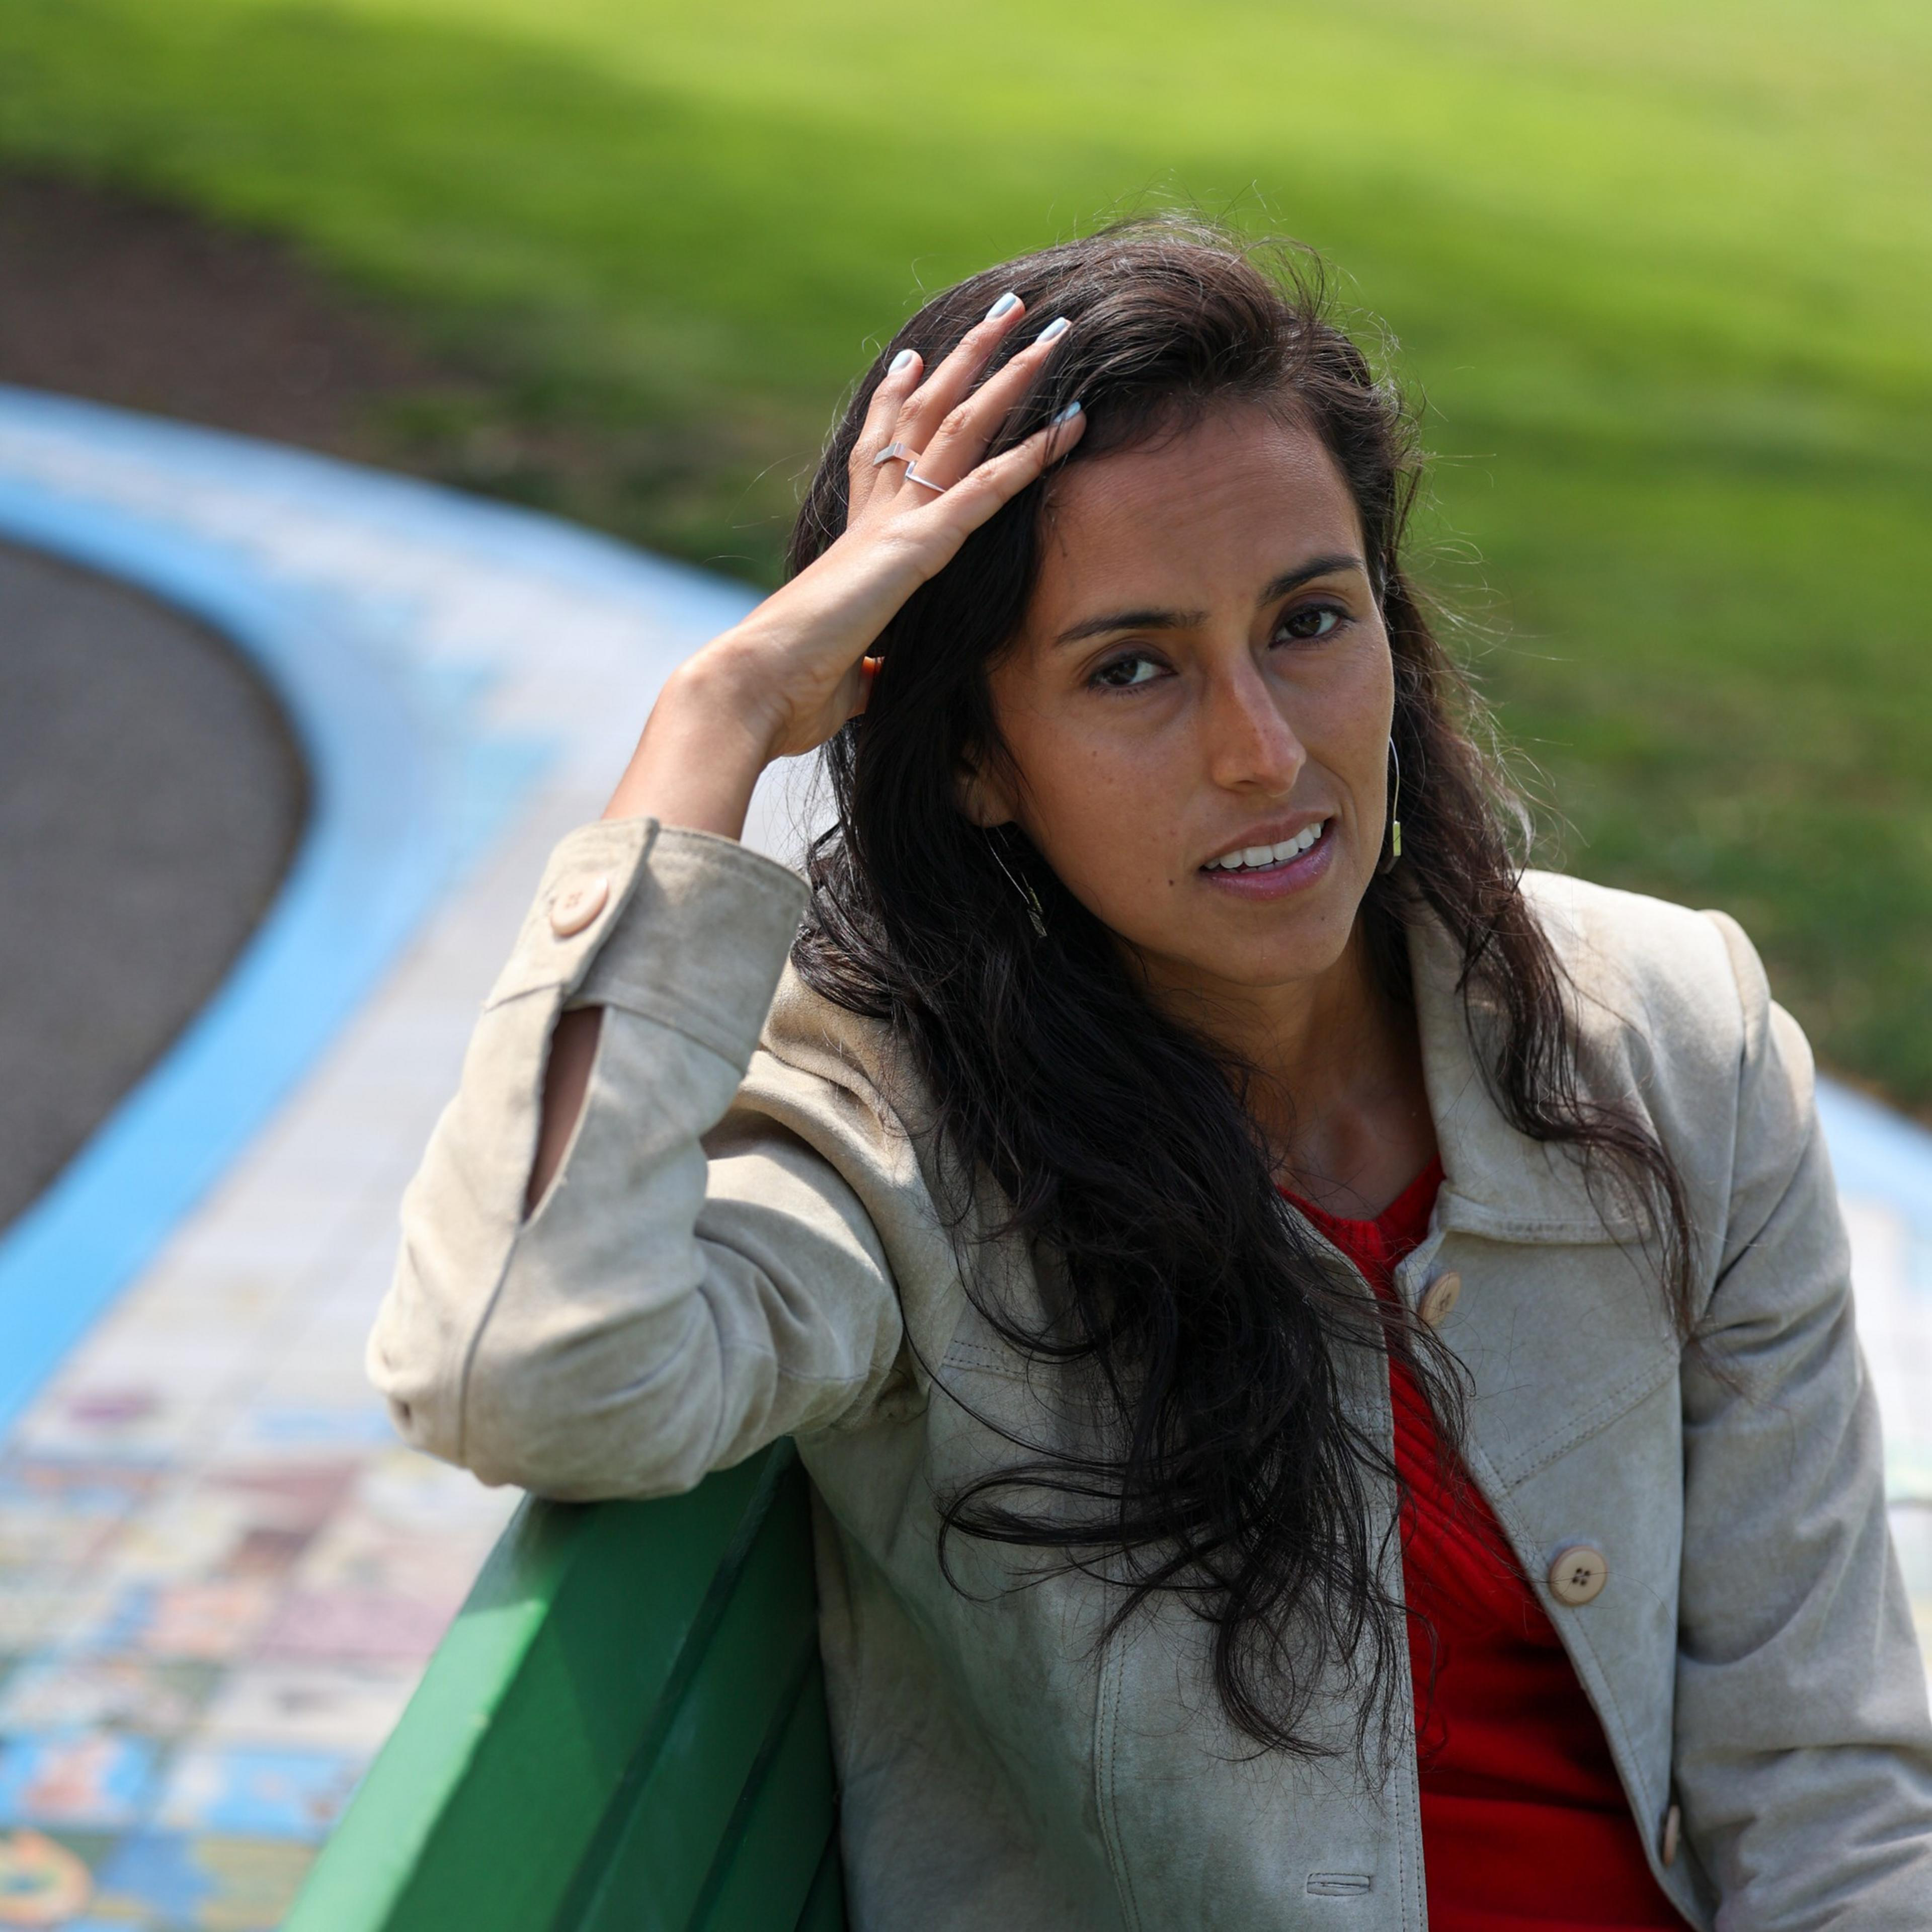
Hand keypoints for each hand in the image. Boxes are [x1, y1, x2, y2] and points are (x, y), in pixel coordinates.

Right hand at [603, 294, 1084, 836]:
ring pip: (960, 429)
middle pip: (925, 416)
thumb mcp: (840, 677)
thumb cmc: (786, 692)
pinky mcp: (914, 549)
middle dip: (966, 360)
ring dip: (1007, 377)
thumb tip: (870, 685)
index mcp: (853, 541)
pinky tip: (1069, 424)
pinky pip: (985, 491)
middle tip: (1003, 313)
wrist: (751, 689)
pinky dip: (1031, 458)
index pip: (879, 453)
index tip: (913, 359)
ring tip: (1047, 330)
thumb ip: (864, 669)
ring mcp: (894, 524)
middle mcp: (873, 516)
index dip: (896, 401)